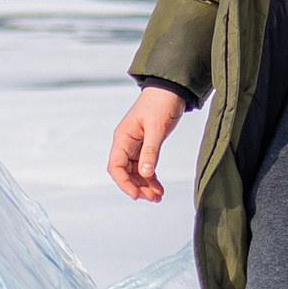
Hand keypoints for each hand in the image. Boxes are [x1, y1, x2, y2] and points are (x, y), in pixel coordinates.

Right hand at [109, 84, 186, 201]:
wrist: (171, 90)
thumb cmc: (161, 103)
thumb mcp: (156, 128)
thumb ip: (151, 152)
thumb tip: (146, 174)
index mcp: (123, 138)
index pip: (116, 166)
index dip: (124, 183)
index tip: (136, 195)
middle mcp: (126, 143)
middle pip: (125, 173)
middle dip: (137, 187)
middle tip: (152, 198)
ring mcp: (136, 146)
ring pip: (136, 172)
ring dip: (145, 186)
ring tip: (158, 197)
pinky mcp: (146, 146)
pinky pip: (145, 167)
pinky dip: (151, 178)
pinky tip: (159, 188)